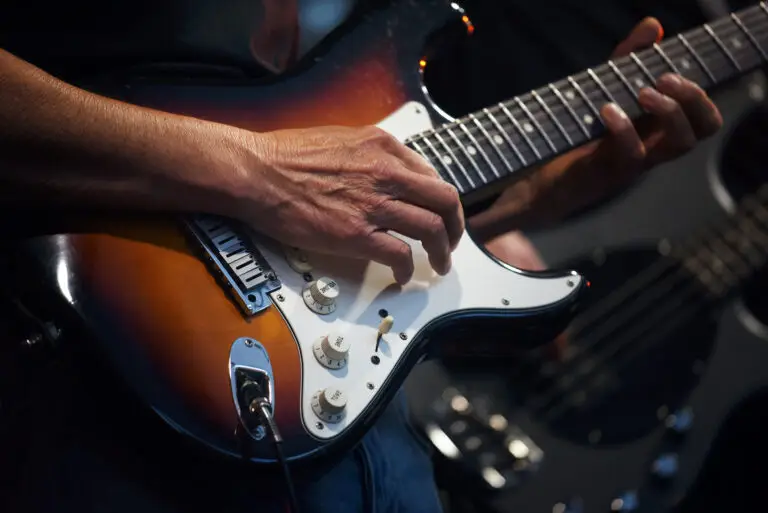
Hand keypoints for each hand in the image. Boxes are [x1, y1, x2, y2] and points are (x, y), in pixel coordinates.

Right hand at [237, 125, 463, 283]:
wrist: (256, 172)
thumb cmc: (285, 156)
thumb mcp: (341, 139)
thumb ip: (371, 155)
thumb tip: (388, 174)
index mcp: (383, 147)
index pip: (431, 174)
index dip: (439, 199)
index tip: (438, 213)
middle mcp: (386, 174)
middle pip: (444, 201)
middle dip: (456, 225)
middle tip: (451, 240)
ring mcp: (373, 205)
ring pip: (431, 229)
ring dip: (442, 251)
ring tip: (438, 263)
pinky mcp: (356, 235)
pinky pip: (400, 255)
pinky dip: (407, 269)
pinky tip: (402, 275)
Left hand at [468, 18, 722, 240]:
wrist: (536, 179)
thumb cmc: (574, 134)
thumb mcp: (603, 89)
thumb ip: (628, 58)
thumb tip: (652, 25)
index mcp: (655, 132)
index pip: (703, 119)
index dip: (702, 95)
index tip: (675, 72)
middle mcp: (652, 148)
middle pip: (702, 130)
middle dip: (694, 99)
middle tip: (665, 80)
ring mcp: (633, 163)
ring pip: (679, 145)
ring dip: (670, 113)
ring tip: (644, 92)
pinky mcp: (608, 172)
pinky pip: (631, 156)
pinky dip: (625, 130)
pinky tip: (607, 110)